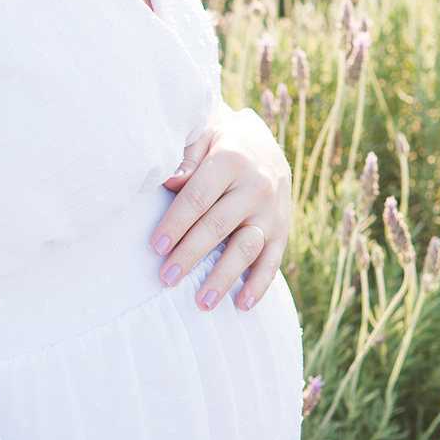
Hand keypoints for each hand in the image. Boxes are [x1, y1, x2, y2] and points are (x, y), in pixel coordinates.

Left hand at [150, 103, 291, 312]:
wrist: (263, 144)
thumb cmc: (219, 143)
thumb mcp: (203, 135)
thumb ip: (187, 156)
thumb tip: (171, 179)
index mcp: (231, 161)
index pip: (198, 198)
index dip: (175, 224)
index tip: (156, 247)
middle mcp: (256, 186)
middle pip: (218, 226)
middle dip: (190, 255)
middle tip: (167, 279)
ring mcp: (272, 211)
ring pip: (246, 248)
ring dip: (223, 278)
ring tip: (201, 302)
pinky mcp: (283, 229)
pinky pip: (273, 261)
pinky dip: (259, 285)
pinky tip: (242, 305)